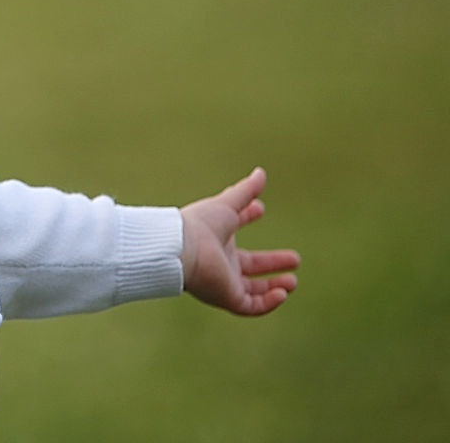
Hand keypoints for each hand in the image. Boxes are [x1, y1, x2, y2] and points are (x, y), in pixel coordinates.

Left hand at [180, 167, 299, 315]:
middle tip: (296, 258)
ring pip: (252, 291)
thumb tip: (261, 172)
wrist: (183, 248)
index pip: (235, 234)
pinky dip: (268, 303)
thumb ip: (245, 191)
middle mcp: (220, 264)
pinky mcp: (227, 297)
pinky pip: (251, 307)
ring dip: (274, 288)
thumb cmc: (200, 225)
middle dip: (272, 264)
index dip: (248, 220)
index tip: (260, 208)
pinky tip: (282, 293)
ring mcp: (224, 283)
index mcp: (217, 242)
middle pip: (249, 268)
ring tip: (293, 281)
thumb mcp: (227, 205)